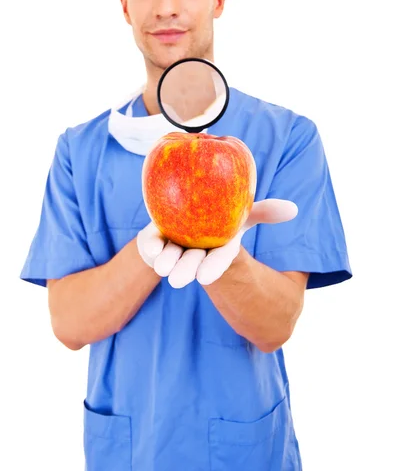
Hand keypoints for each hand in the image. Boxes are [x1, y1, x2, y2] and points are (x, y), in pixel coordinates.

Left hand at [137, 199, 297, 288]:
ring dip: (166, 262)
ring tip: (161, 268)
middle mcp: (196, 249)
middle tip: (176, 279)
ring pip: (171, 256)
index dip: (214, 267)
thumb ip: (264, 212)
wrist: (186, 213)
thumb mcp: (243, 212)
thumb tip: (293, 210)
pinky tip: (148, 249)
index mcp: (217, 246)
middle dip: (186, 269)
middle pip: (192, 260)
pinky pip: (151, 244)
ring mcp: (175, 246)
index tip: (204, 277)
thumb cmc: (219, 216)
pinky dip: (149, 247)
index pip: (218, 259)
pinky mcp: (156, 240)